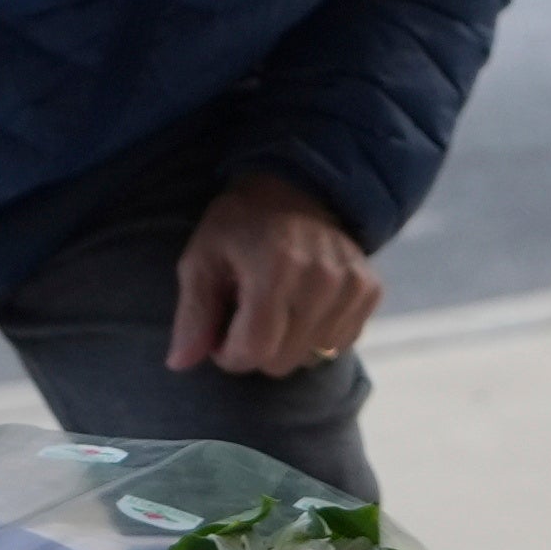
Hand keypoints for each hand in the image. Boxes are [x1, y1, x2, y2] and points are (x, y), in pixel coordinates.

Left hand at [171, 164, 381, 377]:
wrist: (297, 186)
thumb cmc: (239, 224)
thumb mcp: (201, 260)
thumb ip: (193, 314)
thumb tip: (180, 363)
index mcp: (275, 270)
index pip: (254, 351)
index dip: (229, 354)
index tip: (221, 333)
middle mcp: (322, 279)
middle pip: (282, 361)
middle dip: (257, 349)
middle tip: (247, 316)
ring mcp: (351, 285)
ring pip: (313, 357)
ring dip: (288, 343)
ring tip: (277, 307)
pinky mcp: (370, 289)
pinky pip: (340, 342)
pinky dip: (318, 334)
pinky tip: (305, 306)